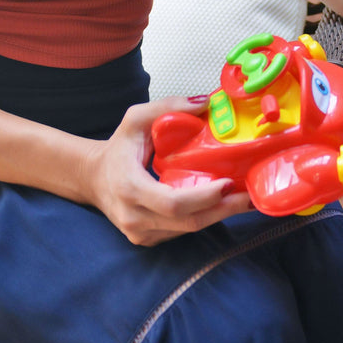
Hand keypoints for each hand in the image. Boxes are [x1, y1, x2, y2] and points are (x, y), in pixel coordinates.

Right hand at [80, 97, 252, 245]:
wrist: (93, 178)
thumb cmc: (118, 149)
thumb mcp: (136, 119)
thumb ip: (168, 107)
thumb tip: (205, 103)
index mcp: (129, 188)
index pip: (172, 202)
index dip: (203, 197)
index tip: (227, 183)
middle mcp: (133, 217)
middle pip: (188, 222)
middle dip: (223, 210)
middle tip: (249, 195)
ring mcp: (140, 233)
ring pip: (188, 230)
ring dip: (218, 215)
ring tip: (243, 199)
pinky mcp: (148, 239)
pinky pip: (181, 232)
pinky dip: (204, 218)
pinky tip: (221, 205)